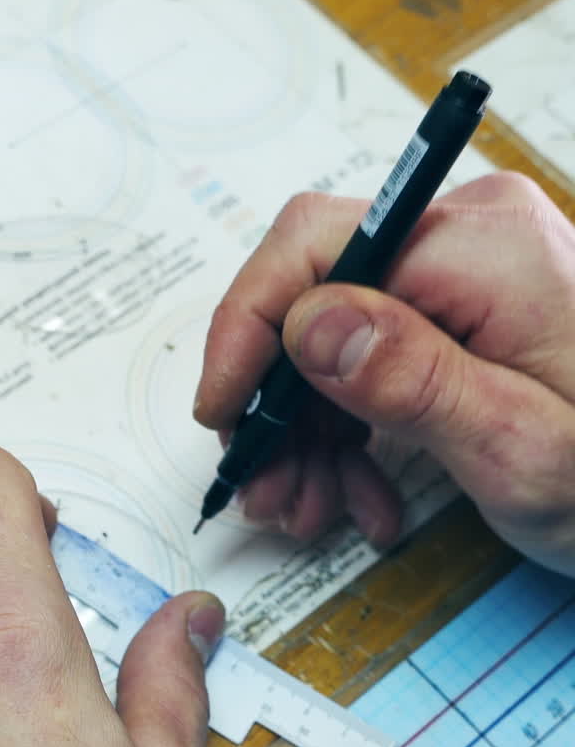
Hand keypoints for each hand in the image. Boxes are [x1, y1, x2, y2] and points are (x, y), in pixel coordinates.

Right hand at [194, 172, 574, 575]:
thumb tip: (308, 323)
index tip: (222, 414)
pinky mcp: (455, 310)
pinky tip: (360, 493)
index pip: (311, 250)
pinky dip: (346, 431)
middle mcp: (463, 238)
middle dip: (274, 403)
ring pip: (325, 338)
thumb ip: (415, 381)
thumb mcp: (524, 448)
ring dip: (304, 433)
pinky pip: (363, 358)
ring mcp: (458, 272)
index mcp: (480, 248)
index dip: (244, 329)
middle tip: (267, 489)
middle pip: (309, 296)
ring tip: (312, 509)